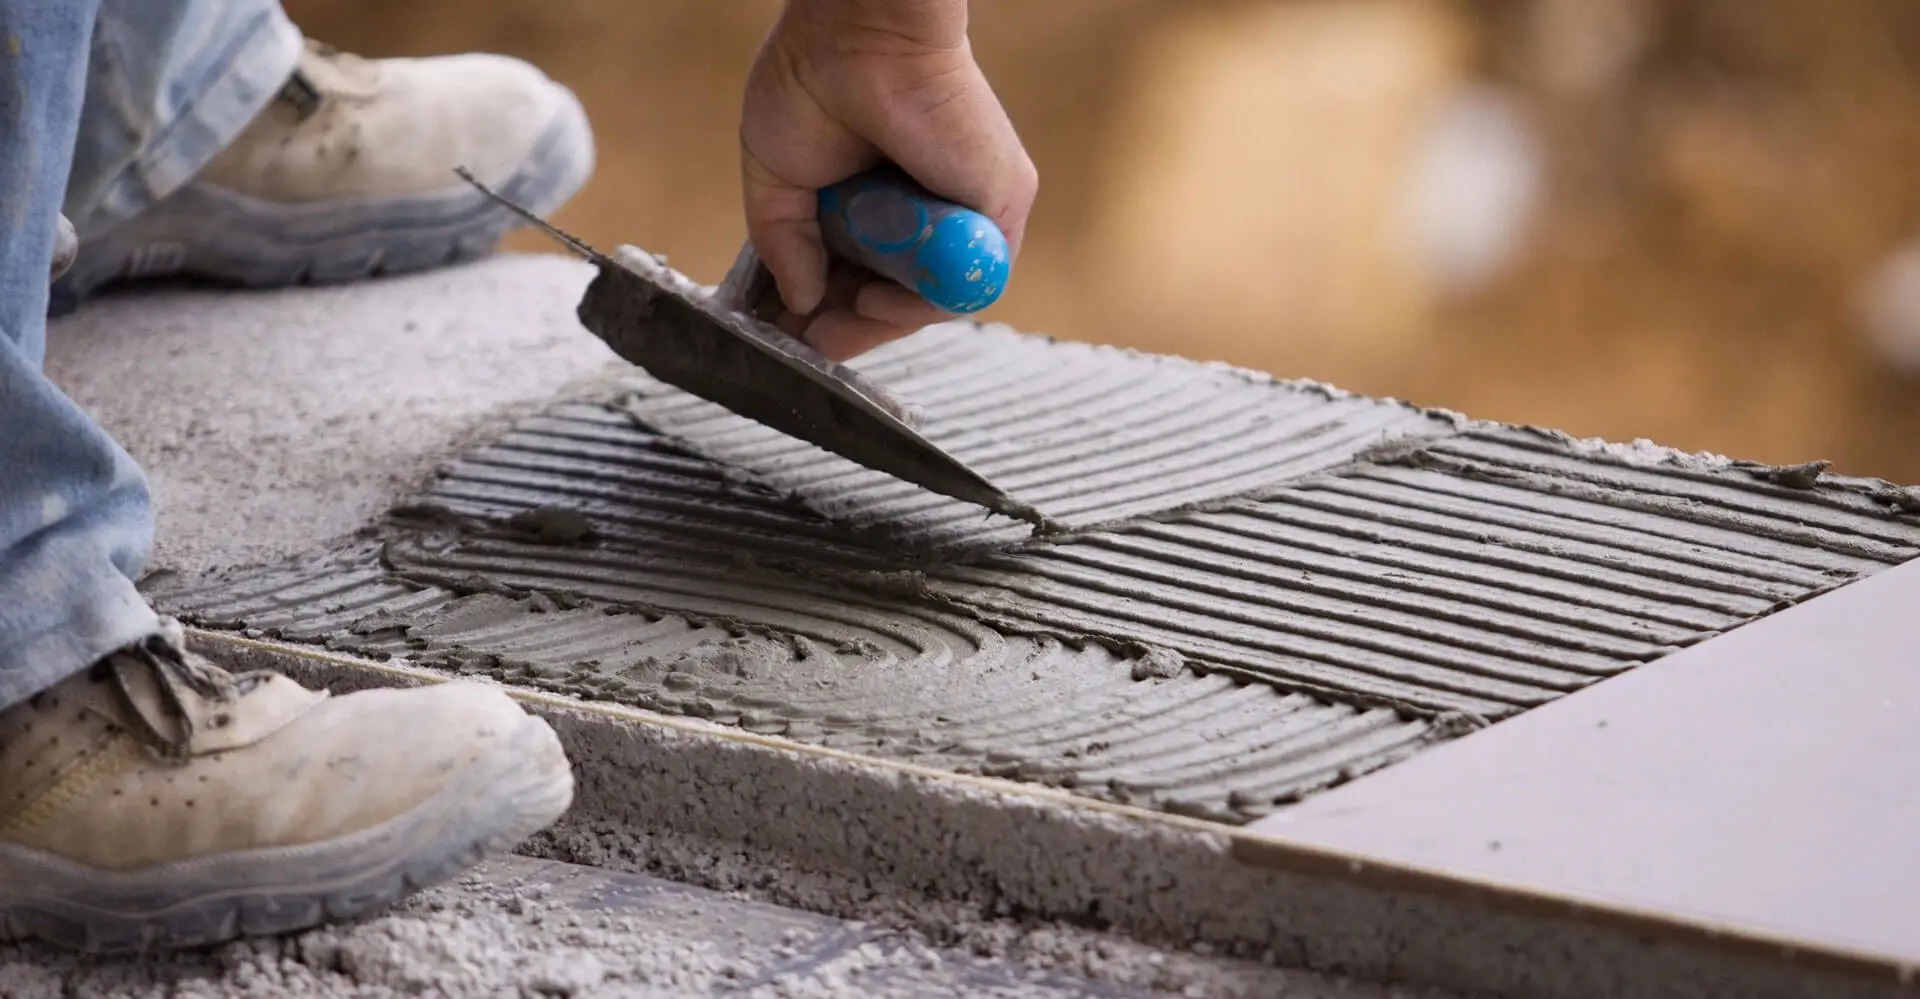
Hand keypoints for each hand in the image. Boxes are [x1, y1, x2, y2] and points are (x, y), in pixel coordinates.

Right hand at [740, 0, 1037, 360]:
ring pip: (936, 296)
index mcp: (883, 201)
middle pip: (905, 296)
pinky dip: (920, 299)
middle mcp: (932, 209)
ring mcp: (971, 211)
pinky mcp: (1001, 204)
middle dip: (856, 329)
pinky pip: (969, 278)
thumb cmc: (813, 83)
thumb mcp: (779, 180)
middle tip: (811, 347)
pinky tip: (874, 299)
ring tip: (836, 325)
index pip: (869, 277)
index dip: (833, 313)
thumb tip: (796, 303)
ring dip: (884, 321)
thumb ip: (785, 244)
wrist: (855, 32)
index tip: (795, 336)